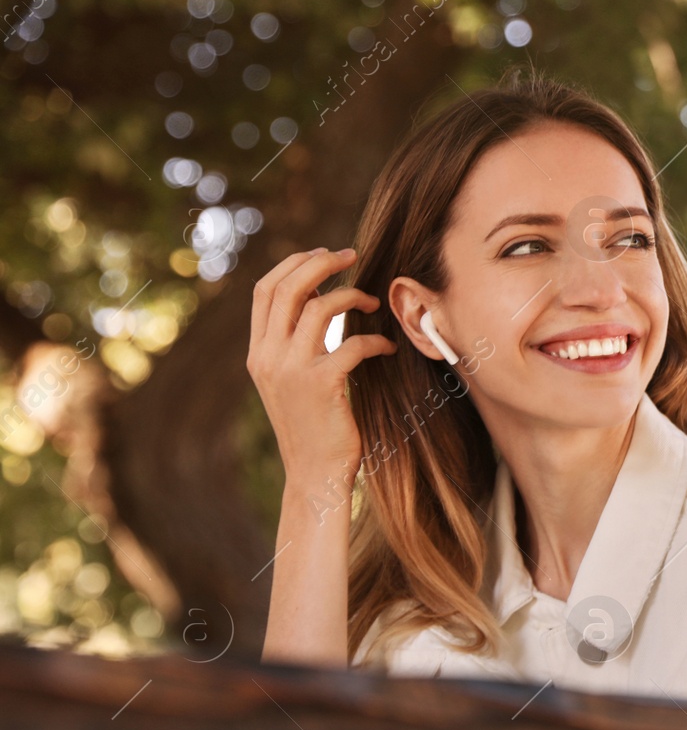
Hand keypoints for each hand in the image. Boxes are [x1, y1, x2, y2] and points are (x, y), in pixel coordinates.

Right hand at [246, 247, 396, 487]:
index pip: (265, 290)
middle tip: (352, 255)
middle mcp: (267, 357)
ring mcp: (291, 371)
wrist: (314, 475)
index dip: (294, 264)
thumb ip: (294, 342)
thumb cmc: (313, 425)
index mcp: (257, 352)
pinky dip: (374, 339)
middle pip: (288, 287)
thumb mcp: (291, 379)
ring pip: (318, 308)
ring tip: (373, 302)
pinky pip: (352, 344)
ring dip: (351, 296)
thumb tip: (315, 296)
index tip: (325, 255)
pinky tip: (386, 347)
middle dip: (322, 263)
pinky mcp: (321, 386)